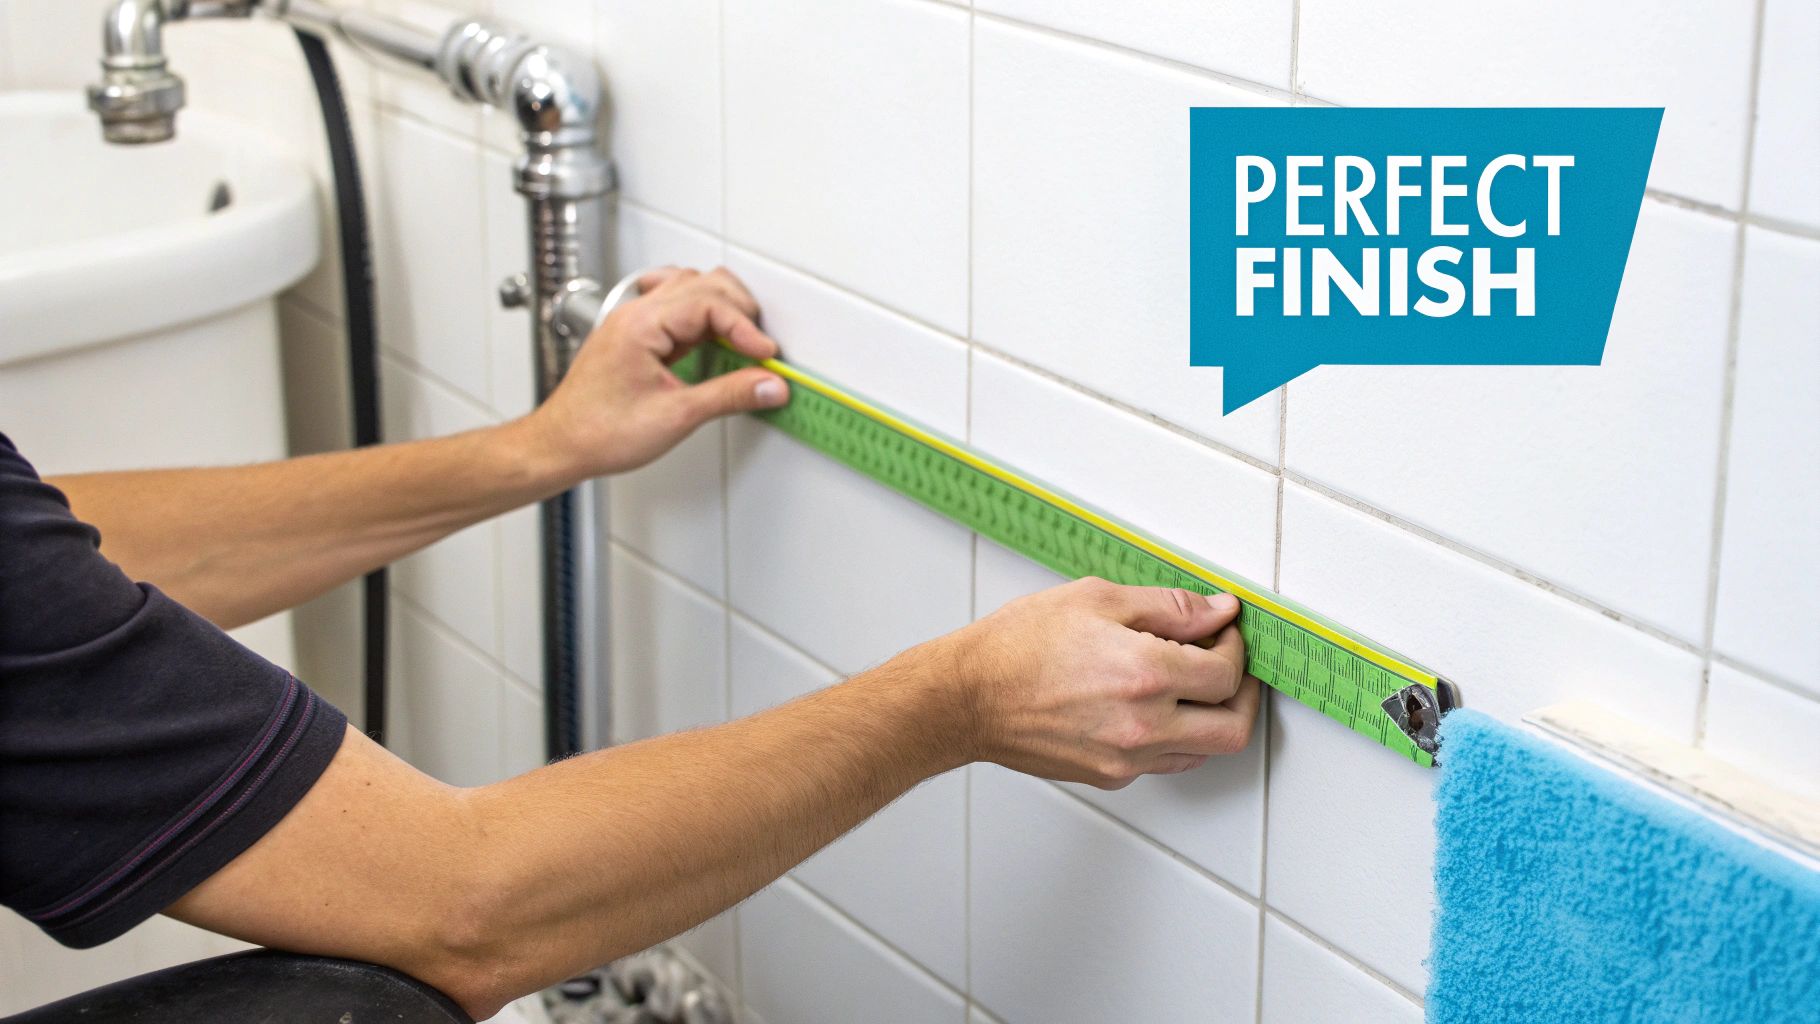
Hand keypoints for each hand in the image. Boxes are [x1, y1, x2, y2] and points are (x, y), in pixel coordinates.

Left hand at [525, 266, 789, 479]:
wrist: (560, 446)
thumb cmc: (597, 432)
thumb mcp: (675, 417)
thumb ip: (729, 396)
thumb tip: (769, 384)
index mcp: (641, 324)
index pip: (709, 302)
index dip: (746, 327)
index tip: (766, 355)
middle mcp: (635, 313)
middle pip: (703, 283)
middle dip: (740, 310)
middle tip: (759, 346)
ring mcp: (632, 321)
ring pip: (688, 286)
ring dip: (720, 305)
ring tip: (741, 338)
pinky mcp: (634, 335)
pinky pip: (674, 305)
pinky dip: (700, 314)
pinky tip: (710, 338)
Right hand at [945, 578, 1261, 788]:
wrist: (967, 697)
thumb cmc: (1018, 645)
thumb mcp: (1096, 599)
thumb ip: (1169, 608)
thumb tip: (1218, 612)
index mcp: (1145, 674)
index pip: (1227, 674)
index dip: (1235, 649)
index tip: (1223, 633)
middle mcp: (1143, 725)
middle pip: (1233, 728)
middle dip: (1244, 696)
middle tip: (1231, 670)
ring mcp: (1127, 757)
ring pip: (1203, 751)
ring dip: (1210, 718)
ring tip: (1188, 685)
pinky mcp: (1110, 775)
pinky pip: (1165, 761)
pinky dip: (1173, 735)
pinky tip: (1151, 706)